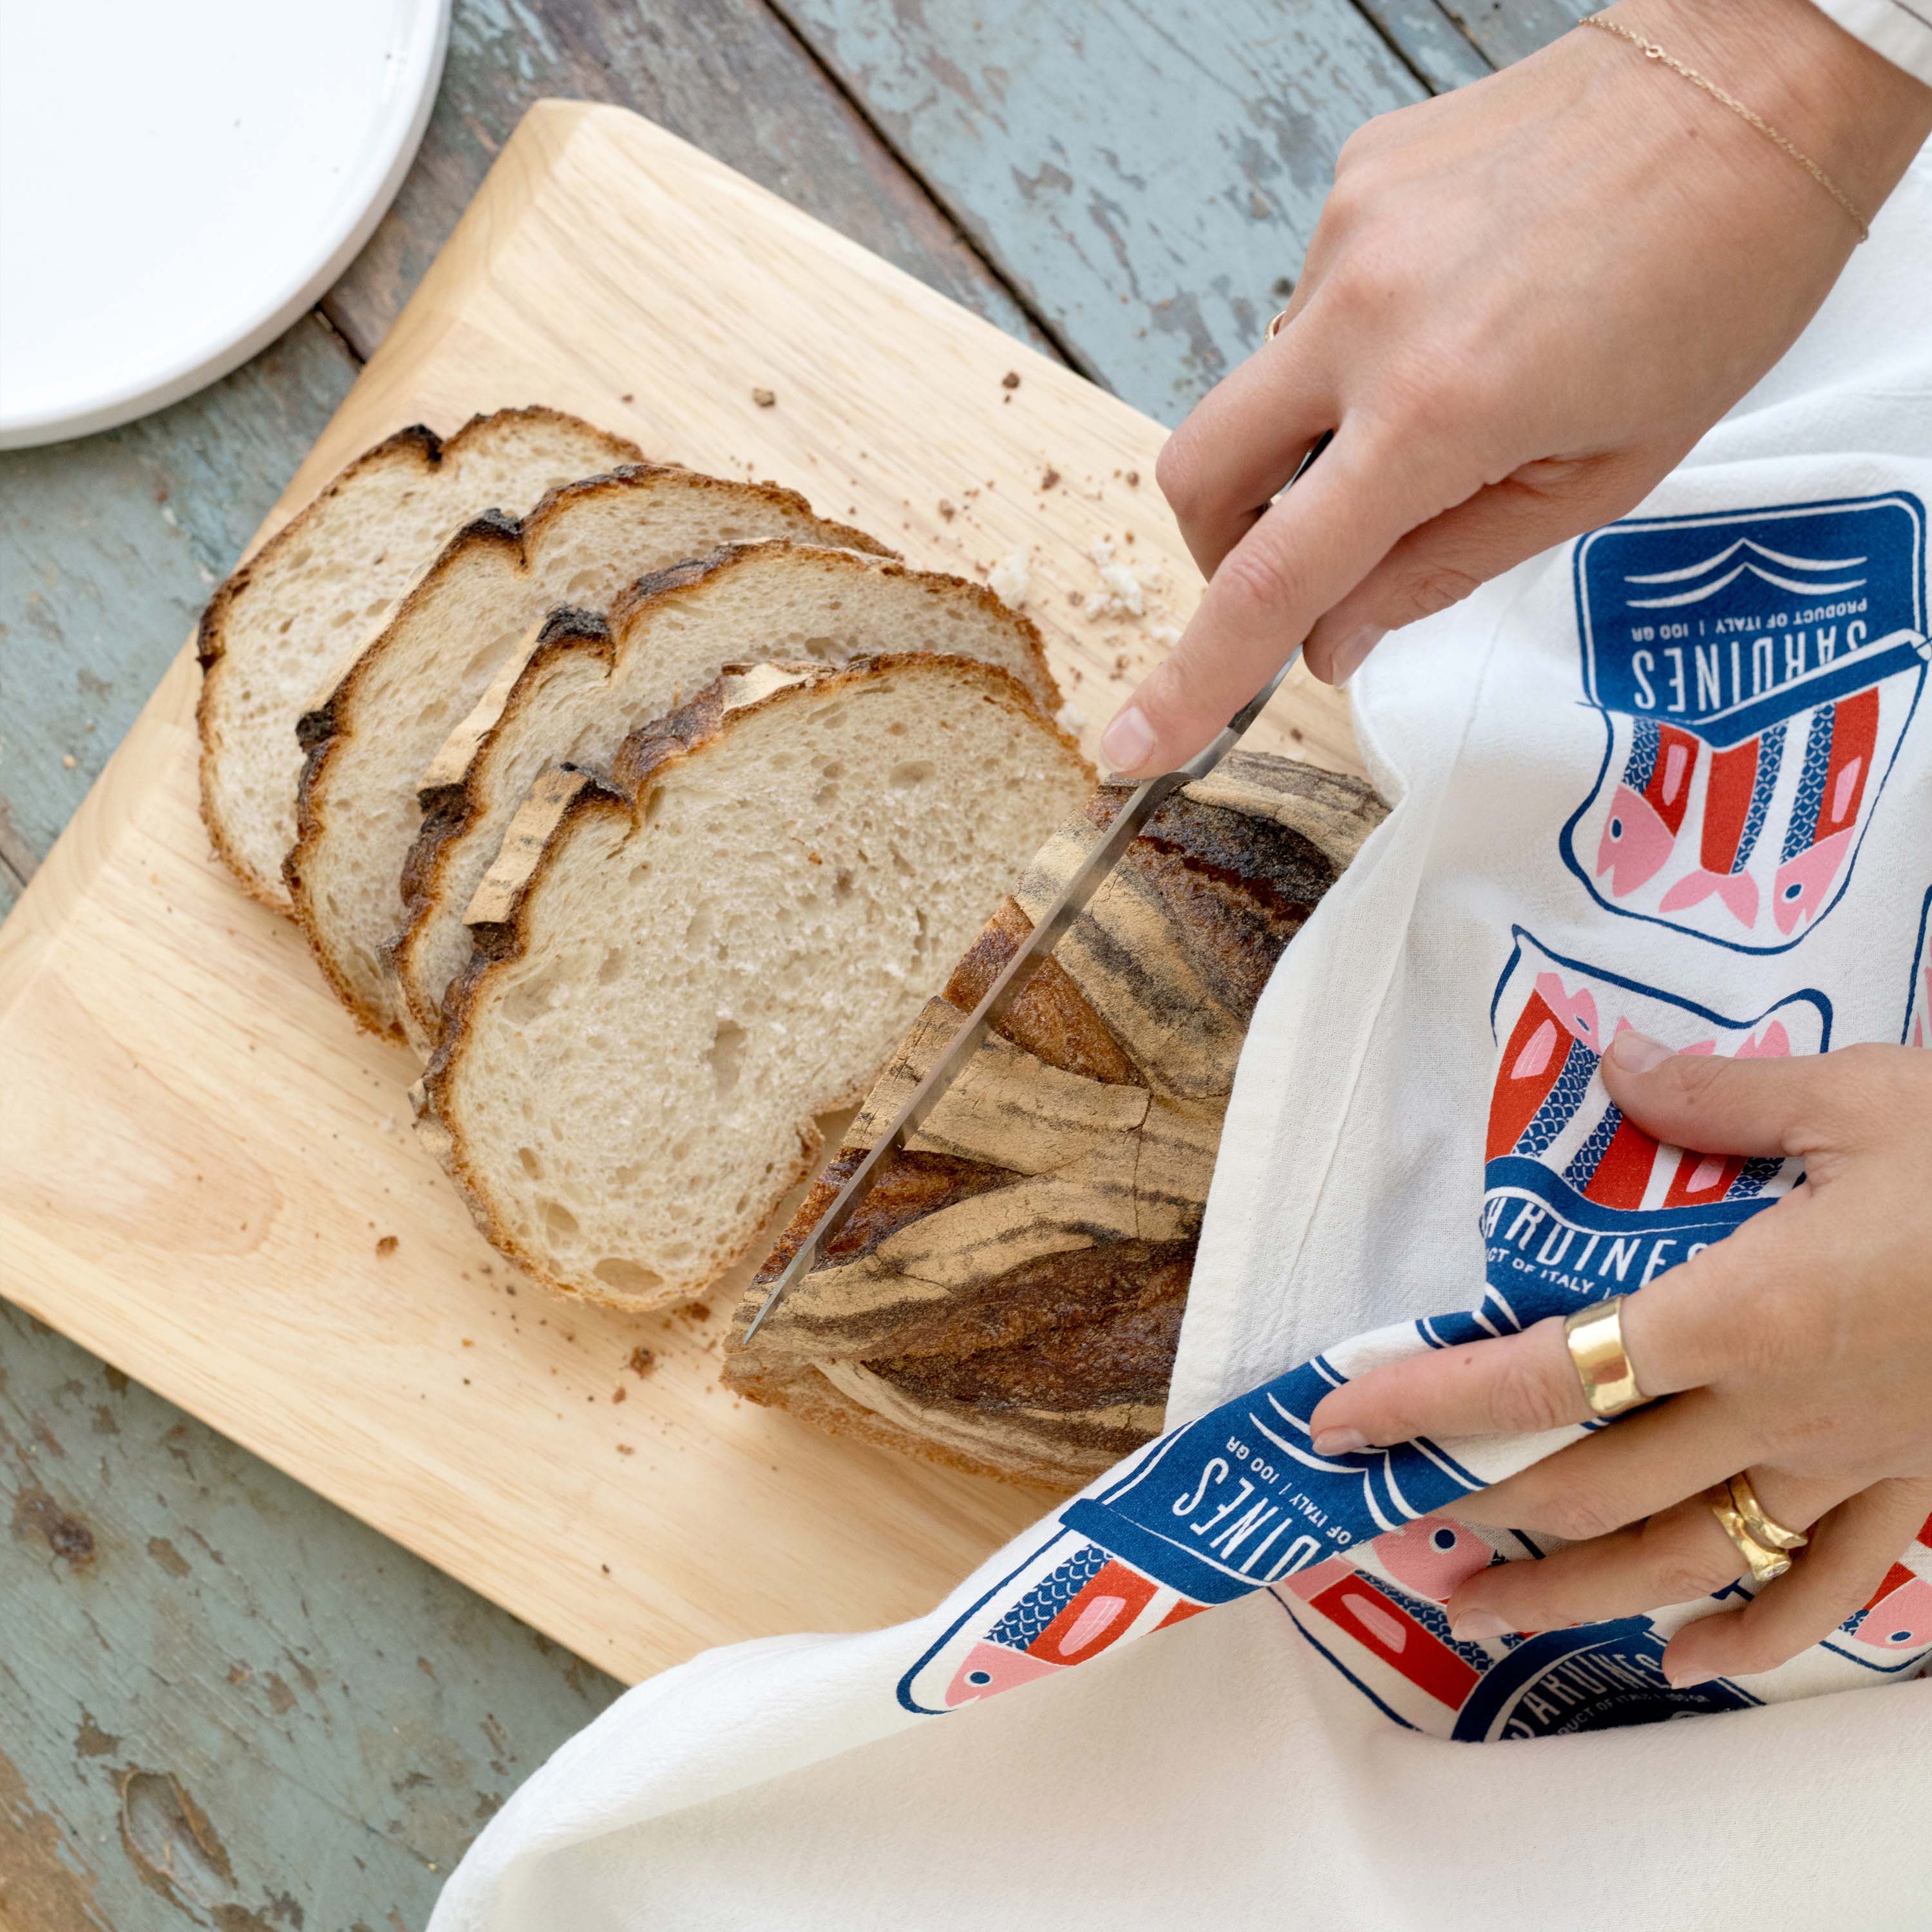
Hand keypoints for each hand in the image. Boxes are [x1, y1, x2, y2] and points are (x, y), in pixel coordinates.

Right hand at [1102, 0, 1931, 775]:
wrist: (1764, 76)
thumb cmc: (1721, 279)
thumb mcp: (1603, 474)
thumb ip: (1445, 565)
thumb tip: (1333, 640)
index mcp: (1438, 411)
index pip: (1271, 576)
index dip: (1192, 678)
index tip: (1130, 742)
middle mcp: (1365, 315)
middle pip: (1200, 474)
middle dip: (1225, 544)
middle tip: (1310, 561)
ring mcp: (1350, 234)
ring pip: (1266, 385)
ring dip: (1318, 431)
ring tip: (1447, 398)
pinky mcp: (1360, 176)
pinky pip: (1316, 300)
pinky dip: (1360, 343)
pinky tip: (1458, 313)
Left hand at [1306, 1037, 1931, 1685]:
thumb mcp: (1863, 1100)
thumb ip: (1716, 1097)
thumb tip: (1610, 1062)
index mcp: (1739, 1311)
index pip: (1546, 1371)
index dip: (1432, 1401)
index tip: (1341, 1425)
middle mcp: (1774, 1409)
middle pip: (1593, 1489)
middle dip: (1482, 1518)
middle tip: (1393, 1537)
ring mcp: (1847, 1466)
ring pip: (1685, 1558)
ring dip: (1573, 1596)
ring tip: (1482, 1612)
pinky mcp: (1915, 1491)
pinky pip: (1828, 1589)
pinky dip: (1753, 1634)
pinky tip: (1686, 1658)